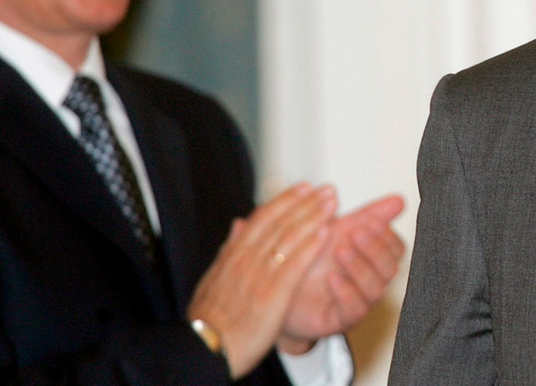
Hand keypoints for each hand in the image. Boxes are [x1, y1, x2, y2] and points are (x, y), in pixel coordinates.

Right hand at [187, 183, 335, 378]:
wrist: (204, 348)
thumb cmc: (210, 319)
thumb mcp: (213, 277)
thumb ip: (229, 250)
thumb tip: (237, 225)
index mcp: (234, 254)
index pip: (263, 218)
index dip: (286, 200)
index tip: (303, 188)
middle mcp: (247, 259)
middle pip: (280, 222)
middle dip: (306, 203)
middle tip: (327, 189)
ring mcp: (259, 275)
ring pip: (289, 237)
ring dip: (313, 217)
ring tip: (332, 203)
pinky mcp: (272, 294)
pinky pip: (294, 265)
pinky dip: (310, 246)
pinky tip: (325, 233)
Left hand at [278, 194, 404, 352]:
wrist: (277, 285)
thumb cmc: (309, 258)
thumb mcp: (337, 230)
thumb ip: (368, 215)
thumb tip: (399, 199)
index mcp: (371, 259)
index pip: (396, 249)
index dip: (387, 236)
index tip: (371, 222)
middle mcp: (368, 281)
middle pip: (390, 268)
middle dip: (374, 249)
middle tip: (355, 234)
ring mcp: (356, 302)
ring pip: (375, 290)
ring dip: (360, 268)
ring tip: (341, 251)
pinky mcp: (339, 320)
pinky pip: (354, 310)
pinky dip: (345, 292)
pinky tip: (332, 277)